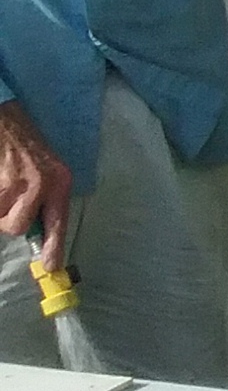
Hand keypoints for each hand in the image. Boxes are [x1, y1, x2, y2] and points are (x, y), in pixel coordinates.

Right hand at [0, 102, 70, 271]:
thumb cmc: (29, 149)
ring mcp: (15, 183)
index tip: (51, 268)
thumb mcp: (49, 172)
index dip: (54, 247)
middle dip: (11, 219)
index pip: (58, 221)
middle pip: (18, 226)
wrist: (7, 122)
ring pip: (2, 219)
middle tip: (12, 199)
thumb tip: (37, 233)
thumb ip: (47, 201)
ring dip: (0, 209)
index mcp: (59, 182)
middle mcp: (41, 184)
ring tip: (5, 186)